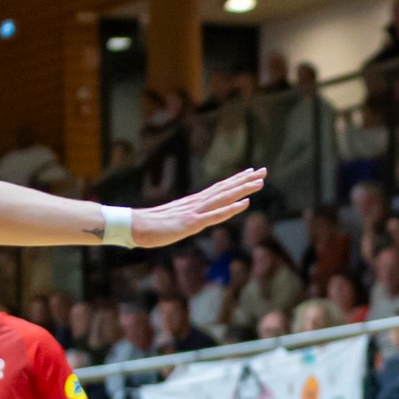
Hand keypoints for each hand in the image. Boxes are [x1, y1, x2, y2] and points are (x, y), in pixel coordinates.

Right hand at [132, 167, 265, 247]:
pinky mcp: (192, 223)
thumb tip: (190, 221)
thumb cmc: (150, 225)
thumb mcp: (173, 221)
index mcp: (194, 202)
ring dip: (242, 190)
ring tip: (259, 183)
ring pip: (224, 198)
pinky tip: (244, 204)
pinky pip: (215, 215)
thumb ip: (184, 219)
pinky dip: (231, 209)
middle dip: (245, 180)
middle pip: (225, 189)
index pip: (219, 188)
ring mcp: (195, 211)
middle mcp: (197, 203)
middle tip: (263, 171)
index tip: (251, 173)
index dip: (236, 181)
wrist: (135, 227)